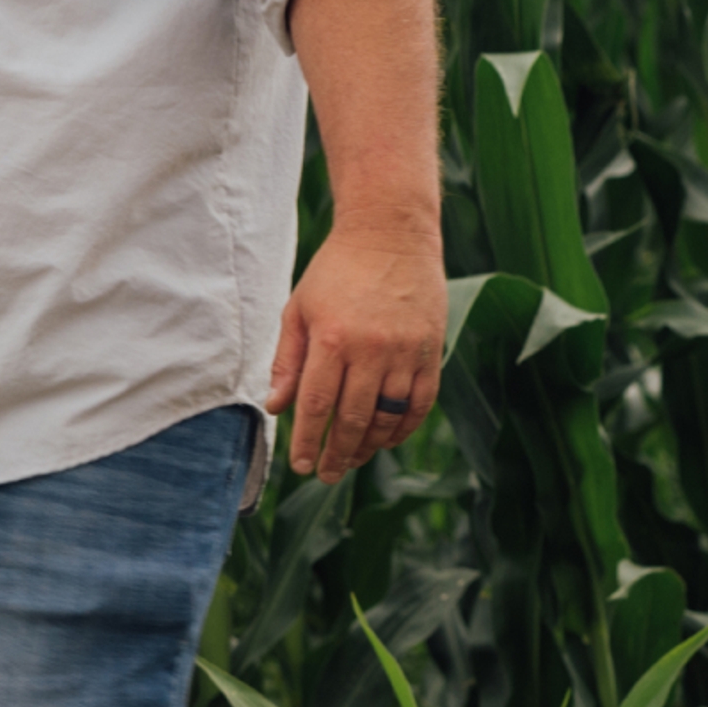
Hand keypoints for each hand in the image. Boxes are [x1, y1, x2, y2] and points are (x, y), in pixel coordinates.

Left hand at [268, 214, 446, 480]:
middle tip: (328, 474)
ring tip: (354, 458)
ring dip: (371, 446)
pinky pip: (421, 402)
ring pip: (390, 417)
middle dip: (338, 453)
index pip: (317, 406)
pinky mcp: (432, 349)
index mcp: (332, 338)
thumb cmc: (337, 271)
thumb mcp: (300, 309)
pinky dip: (405, 427)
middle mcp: (371, 349)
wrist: (391, 233)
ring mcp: (406, 351)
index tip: (302, 465)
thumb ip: (288, 360)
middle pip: (354, 419)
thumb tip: (275, 407)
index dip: (309, 441)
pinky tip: (389, 439)